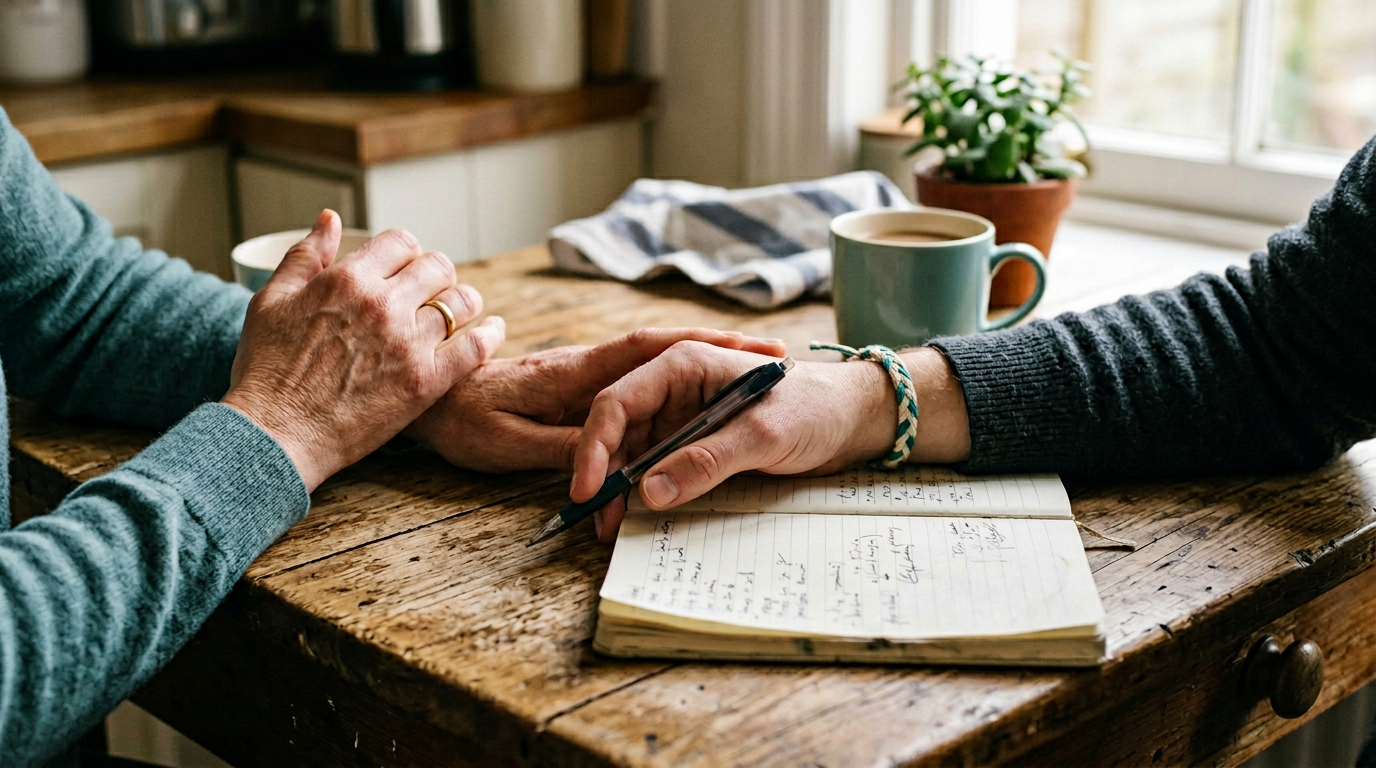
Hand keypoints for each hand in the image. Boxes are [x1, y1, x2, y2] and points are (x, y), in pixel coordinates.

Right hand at [222, 210, 505, 490]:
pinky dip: (490, 334)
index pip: (401, 242)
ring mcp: (408, 343)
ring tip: (461, 311)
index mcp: (347, 279)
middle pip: (437, 267)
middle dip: (437, 274)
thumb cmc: (265, 371)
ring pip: (462, 303)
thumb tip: (330, 219)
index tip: (405, 268)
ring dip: (464, 302)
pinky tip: (493, 331)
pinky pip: (476, 347)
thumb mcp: (271, 301)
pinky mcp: (426, 382)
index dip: (406, 252)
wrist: (275, 435)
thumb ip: (305, 256)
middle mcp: (383, 304)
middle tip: (434, 290)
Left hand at [406, 328, 786, 471]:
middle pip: (665, 355)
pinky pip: (636, 398)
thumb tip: (621, 459)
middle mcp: (590, 369)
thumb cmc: (460, 420)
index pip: (647, 350)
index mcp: (577, 373)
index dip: (698, 343)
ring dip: (700, 376)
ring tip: (755, 373)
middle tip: (776, 356)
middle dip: (719, 350)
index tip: (744, 354)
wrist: (426, 403)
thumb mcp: (508, 442)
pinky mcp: (578, 397)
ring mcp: (586, 382)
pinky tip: (697, 413)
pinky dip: (670, 400)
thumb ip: (564, 447)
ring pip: (654, 378)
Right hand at [572, 342, 970, 541]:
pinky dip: (642, 492)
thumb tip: (650, 492)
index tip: (590, 487)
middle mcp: (674, 388)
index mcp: (683, 366)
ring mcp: (681, 417)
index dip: (596, 445)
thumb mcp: (762, 435)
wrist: (852, 419)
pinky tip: (636, 517)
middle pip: (616, 429)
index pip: (617, 401)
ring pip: (630, 452)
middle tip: (598, 520)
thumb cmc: (814, 409)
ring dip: (618, 487)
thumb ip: (706, 461)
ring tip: (612, 527)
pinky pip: (655, 467)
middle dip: (602, 473)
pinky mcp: (693, 444)